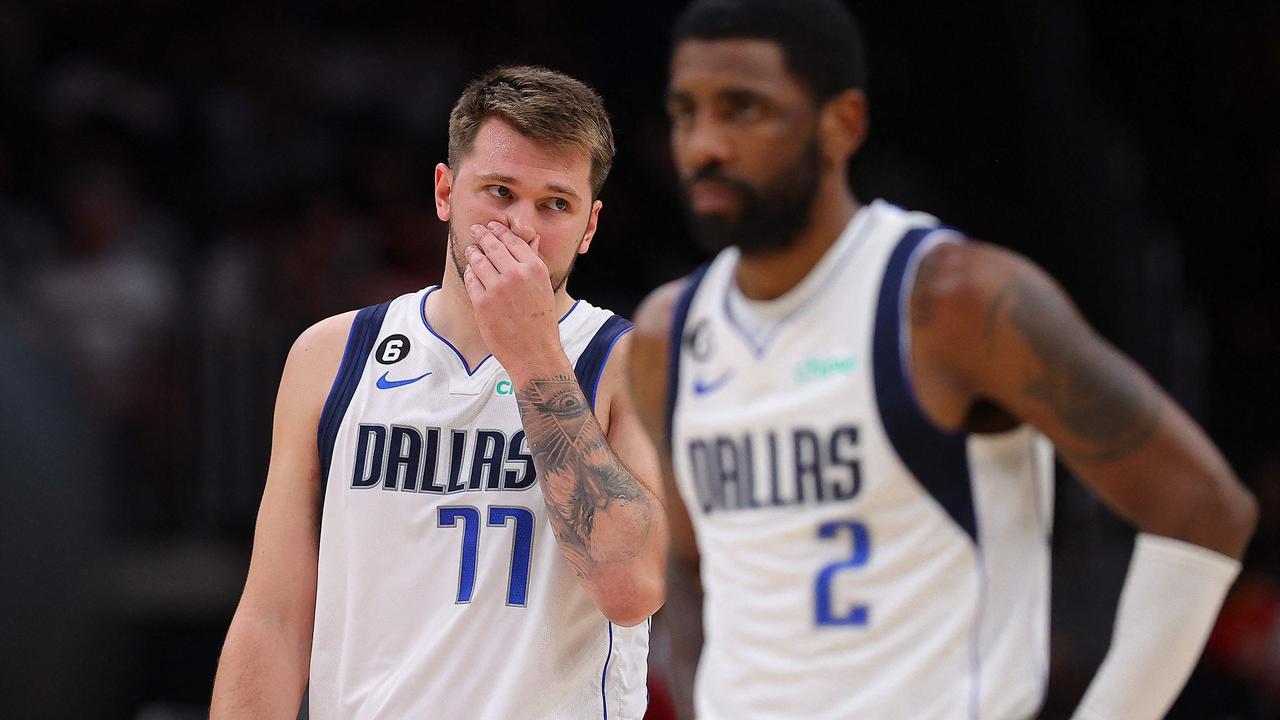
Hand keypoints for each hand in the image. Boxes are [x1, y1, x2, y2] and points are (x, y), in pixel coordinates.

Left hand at [462, 221, 569, 379]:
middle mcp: (516, 274)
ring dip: (473, 252)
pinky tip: (471, 272)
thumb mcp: (544, 286)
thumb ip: (533, 261)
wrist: (534, 351)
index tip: (492, 226)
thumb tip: (531, 238)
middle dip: (482, 234)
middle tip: (476, 229)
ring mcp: (497, 288)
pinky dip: (470, 273)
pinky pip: (471, 279)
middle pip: (492, 245)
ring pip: (478, 260)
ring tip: (471, 250)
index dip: (499, 230)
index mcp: (534, 268)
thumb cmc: (540, 320)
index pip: (512, 240)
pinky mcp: (482, 303)